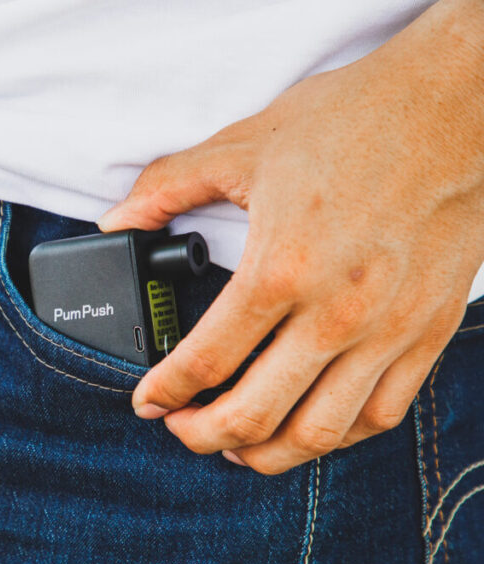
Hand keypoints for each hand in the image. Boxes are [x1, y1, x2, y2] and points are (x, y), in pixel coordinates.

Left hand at [98, 0, 483, 473]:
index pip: (205, 360)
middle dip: (201, 436)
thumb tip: (117, 222)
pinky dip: (336, 437)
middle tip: (180, 427)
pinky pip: (380, 415)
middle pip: (254, 415)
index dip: (163, 392)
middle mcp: (336, 312)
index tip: (147, 401)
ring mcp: (388, 330)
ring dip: (266, 454)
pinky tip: (306, 425)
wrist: (458, 106)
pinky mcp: (427, 332)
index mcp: (281, 267)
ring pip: (318, 433)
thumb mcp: (243, 145)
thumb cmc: (355, 120)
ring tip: (236, 445)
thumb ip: (167, 189)